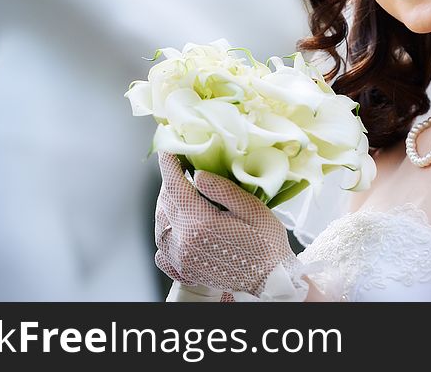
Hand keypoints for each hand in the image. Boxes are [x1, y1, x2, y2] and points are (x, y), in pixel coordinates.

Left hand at [154, 151, 299, 296]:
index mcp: (201, 223)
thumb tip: (196, 175)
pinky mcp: (185, 271)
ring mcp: (182, 259)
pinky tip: (180, 226)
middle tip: (182, 169)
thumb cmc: (267, 242)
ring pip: (161, 225)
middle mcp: (185, 242)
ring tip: (181, 194)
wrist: (270, 279)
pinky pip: (162, 249)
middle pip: (166, 203)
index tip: (167, 150)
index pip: (175, 186)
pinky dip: (166, 233)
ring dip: (167, 206)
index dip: (169, 165)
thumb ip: (222, 190)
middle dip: (171, 182)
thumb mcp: (252, 209)